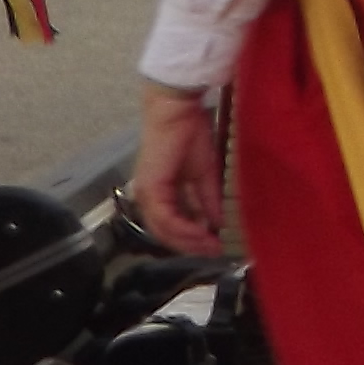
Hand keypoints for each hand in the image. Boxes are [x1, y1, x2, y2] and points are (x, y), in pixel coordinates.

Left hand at [132, 84, 223, 255]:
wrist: (177, 112)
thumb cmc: (189, 134)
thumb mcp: (204, 172)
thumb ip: (207, 198)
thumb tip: (216, 222)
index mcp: (159, 193)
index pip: (171, 224)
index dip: (192, 237)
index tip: (215, 245)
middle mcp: (147, 197)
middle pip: (165, 233)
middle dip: (191, 244)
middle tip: (214, 252)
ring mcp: (146, 194)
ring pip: (163, 229)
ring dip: (188, 240)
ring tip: (211, 246)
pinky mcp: (151, 189)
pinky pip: (165, 218)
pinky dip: (184, 228)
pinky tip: (202, 232)